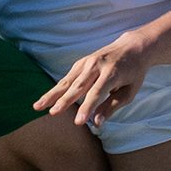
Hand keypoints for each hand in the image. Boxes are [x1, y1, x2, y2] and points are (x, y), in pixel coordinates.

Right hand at [34, 35, 154, 127]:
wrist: (132, 47)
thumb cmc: (133, 73)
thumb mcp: (129, 91)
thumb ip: (112, 106)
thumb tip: (96, 123)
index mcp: (112, 73)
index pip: (97, 93)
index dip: (87, 108)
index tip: (78, 122)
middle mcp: (97, 65)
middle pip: (78, 86)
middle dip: (64, 101)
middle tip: (52, 113)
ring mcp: (87, 62)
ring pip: (67, 81)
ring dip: (52, 94)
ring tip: (37, 106)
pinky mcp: (81, 62)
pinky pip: (67, 78)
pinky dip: (56, 89)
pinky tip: (46, 100)